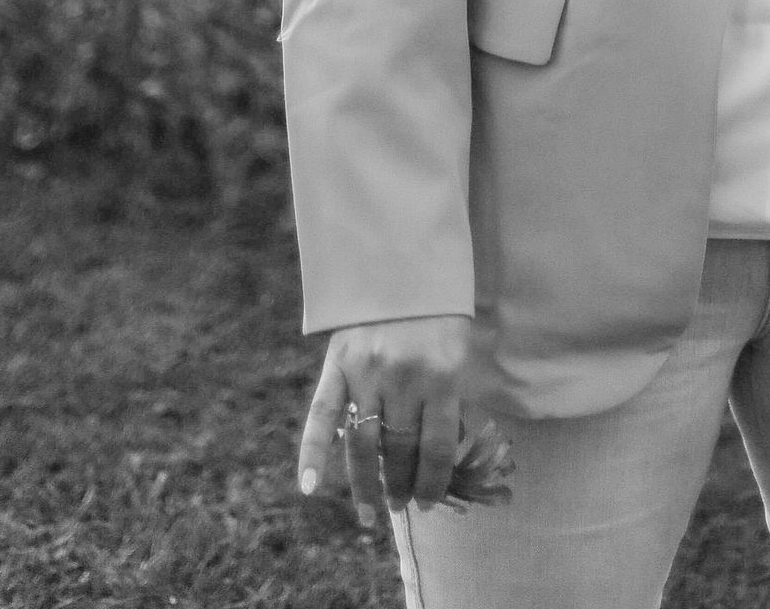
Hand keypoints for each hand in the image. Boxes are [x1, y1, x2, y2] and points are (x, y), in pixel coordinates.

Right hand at [298, 313, 484, 524]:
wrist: (402, 258)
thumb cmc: (439, 309)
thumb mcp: (460, 348)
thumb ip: (452, 396)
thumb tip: (443, 457)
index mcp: (442, 375)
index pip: (437, 448)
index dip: (432, 482)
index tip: (429, 503)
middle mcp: (402, 378)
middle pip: (400, 450)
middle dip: (401, 485)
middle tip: (400, 505)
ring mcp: (366, 372)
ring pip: (364, 444)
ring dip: (366, 484)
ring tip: (369, 512)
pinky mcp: (337, 363)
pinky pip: (321, 416)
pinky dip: (312, 453)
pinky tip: (309, 488)